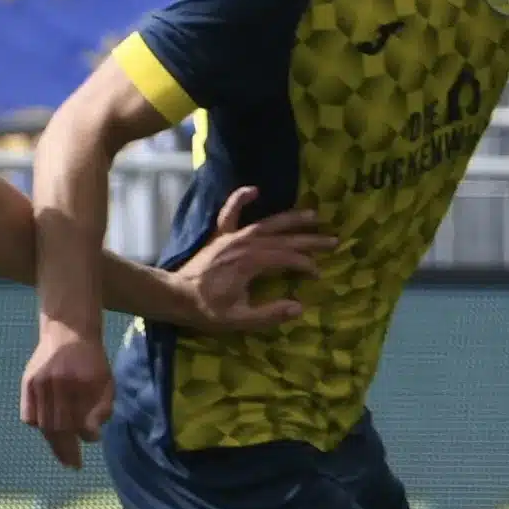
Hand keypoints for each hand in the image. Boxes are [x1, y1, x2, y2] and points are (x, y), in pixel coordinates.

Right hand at [21, 321, 111, 470]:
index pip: (76, 423)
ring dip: (52, 443)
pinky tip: (49, 431)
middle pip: (57, 427)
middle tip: (72, 465)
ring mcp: (37, 384)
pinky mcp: (27, 383)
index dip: (81, 439)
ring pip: (42, 424)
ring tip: (62, 456)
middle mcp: (54, 384)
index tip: (87, 448)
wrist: (68, 331)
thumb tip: (92, 436)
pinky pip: (29, 415)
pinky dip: (38, 426)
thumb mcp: (106, 380)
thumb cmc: (92, 359)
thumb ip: (102, 407)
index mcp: (77, 384)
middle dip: (65, 450)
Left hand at [174, 185, 331, 333]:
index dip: (306, 265)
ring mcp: (232, 237)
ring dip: (290, 218)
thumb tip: (299, 307)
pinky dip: (241, 199)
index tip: (318, 274)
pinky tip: (254, 189)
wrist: (175, 296)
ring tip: (313, 214)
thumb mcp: (239, 319)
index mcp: (252, 263)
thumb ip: (269, 314)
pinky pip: (230, 212)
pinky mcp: (221, 236)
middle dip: (310, 240)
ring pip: (267, 223)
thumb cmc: (207, 310)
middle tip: (333, 240)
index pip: (288, 259)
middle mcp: (245, 243)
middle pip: (284, 239)